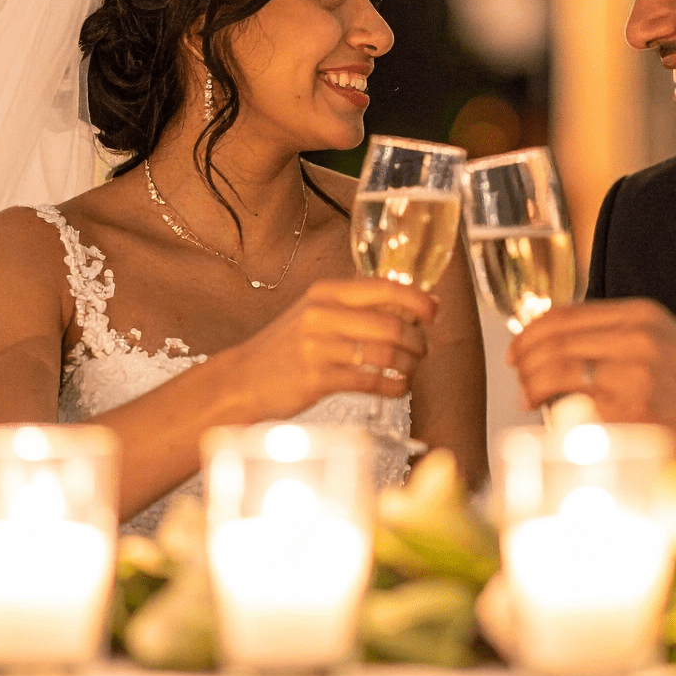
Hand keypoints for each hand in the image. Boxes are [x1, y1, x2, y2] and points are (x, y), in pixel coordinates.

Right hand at [233, 278, 437, 420]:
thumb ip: (355, 307)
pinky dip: (393, 385)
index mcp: (325, 292)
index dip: (416, 299)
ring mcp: (318, 347)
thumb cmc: (285, 348)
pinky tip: (398, 387)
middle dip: (417, 339)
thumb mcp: (315, 313)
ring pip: (384, 353)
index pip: (383, 288)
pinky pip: (370, 381)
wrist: (241, 380)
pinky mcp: (317, 379)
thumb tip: (409, 306)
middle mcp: (322, 314)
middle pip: (390, 323)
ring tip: (411, 368)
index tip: (434, 310)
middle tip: (423, 348)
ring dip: (408, 363)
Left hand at [507, 298, 675, 484]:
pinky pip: (578, 406)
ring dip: (532, 384)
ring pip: (559, 371)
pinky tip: (550, 415)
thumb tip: (554, 345)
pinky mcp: (634, 413)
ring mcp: (635, 376)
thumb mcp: (660, 337)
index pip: (566, 314)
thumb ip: (612, 333)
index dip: (532, 332)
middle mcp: (636, 339)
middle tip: (519, 375)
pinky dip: (554, 410)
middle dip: (526, 360)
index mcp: (640, 314)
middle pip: (556, 342)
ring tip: (527, 397)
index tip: (518, 348)